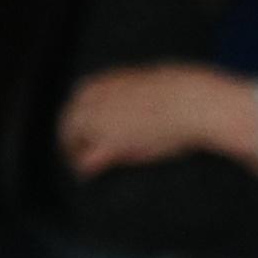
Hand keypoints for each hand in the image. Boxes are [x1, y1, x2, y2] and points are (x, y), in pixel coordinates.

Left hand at [57, 63, 257, 179]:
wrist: (190, 100)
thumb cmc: (178, 90)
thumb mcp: (143, 83)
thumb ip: (124, 90)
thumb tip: (127, 96)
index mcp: (100, 83)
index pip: (76, 102)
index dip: (79, 120)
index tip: (84, 130)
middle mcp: (92, 101)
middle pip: (67, 123)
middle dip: (70, 138)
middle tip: (76, 153)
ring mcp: (99, 122)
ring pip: (70, 141)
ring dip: (73, 154)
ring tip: (81, 166)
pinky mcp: (111, 145)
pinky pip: (86, 162)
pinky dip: (85, 169)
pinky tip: (87, 175)